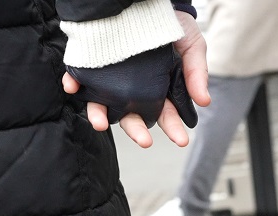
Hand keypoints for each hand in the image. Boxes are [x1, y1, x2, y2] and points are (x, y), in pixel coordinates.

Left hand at [62, 11, 209, 147]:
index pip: (164, 113)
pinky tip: (73, 88)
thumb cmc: (172, 25)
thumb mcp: (192, 45)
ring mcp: (111, 79)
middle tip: (145, 141)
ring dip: (99, 115)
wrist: (149, 1)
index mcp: (158, 89)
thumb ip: (197, 73)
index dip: (173, 127)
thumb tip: (204, 102)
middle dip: (136, 130)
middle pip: (131, 115)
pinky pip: (80, 78)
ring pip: (102, 104)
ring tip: (100, 123)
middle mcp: (132, 89)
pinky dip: (74, 84)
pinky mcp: (92, 65)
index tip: (181, 139)